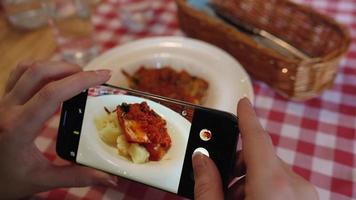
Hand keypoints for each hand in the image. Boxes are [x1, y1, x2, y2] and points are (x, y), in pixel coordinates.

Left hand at [0, 61, 117, 198]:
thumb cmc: (8, 181)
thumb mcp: (42, 181)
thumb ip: (77, 177)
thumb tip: (109, 177)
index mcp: (18, 128)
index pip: (52, 94)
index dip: (80, 81)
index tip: (103, 76)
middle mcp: (6, 109)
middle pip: (39, 72)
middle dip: (70, 69)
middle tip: (92, 77)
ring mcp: (1, 102)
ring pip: (27, 68)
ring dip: (55, 66)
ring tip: (75, 75)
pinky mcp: (1, 100)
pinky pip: (18, 73)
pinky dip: (39, 68)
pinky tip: (53, 77)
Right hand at [192, 98, 318, 199]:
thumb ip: (208, 185)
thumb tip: (201, 160)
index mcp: (273, 186)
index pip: (257, 138)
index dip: (247, 117)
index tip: (243, 102)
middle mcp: (295, 186)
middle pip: (261, 158)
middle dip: (237, 165)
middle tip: (220, 182)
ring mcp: (305, 195)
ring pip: (272, 172)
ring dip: (250, 181)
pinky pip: (283, 185)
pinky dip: (266, 190)